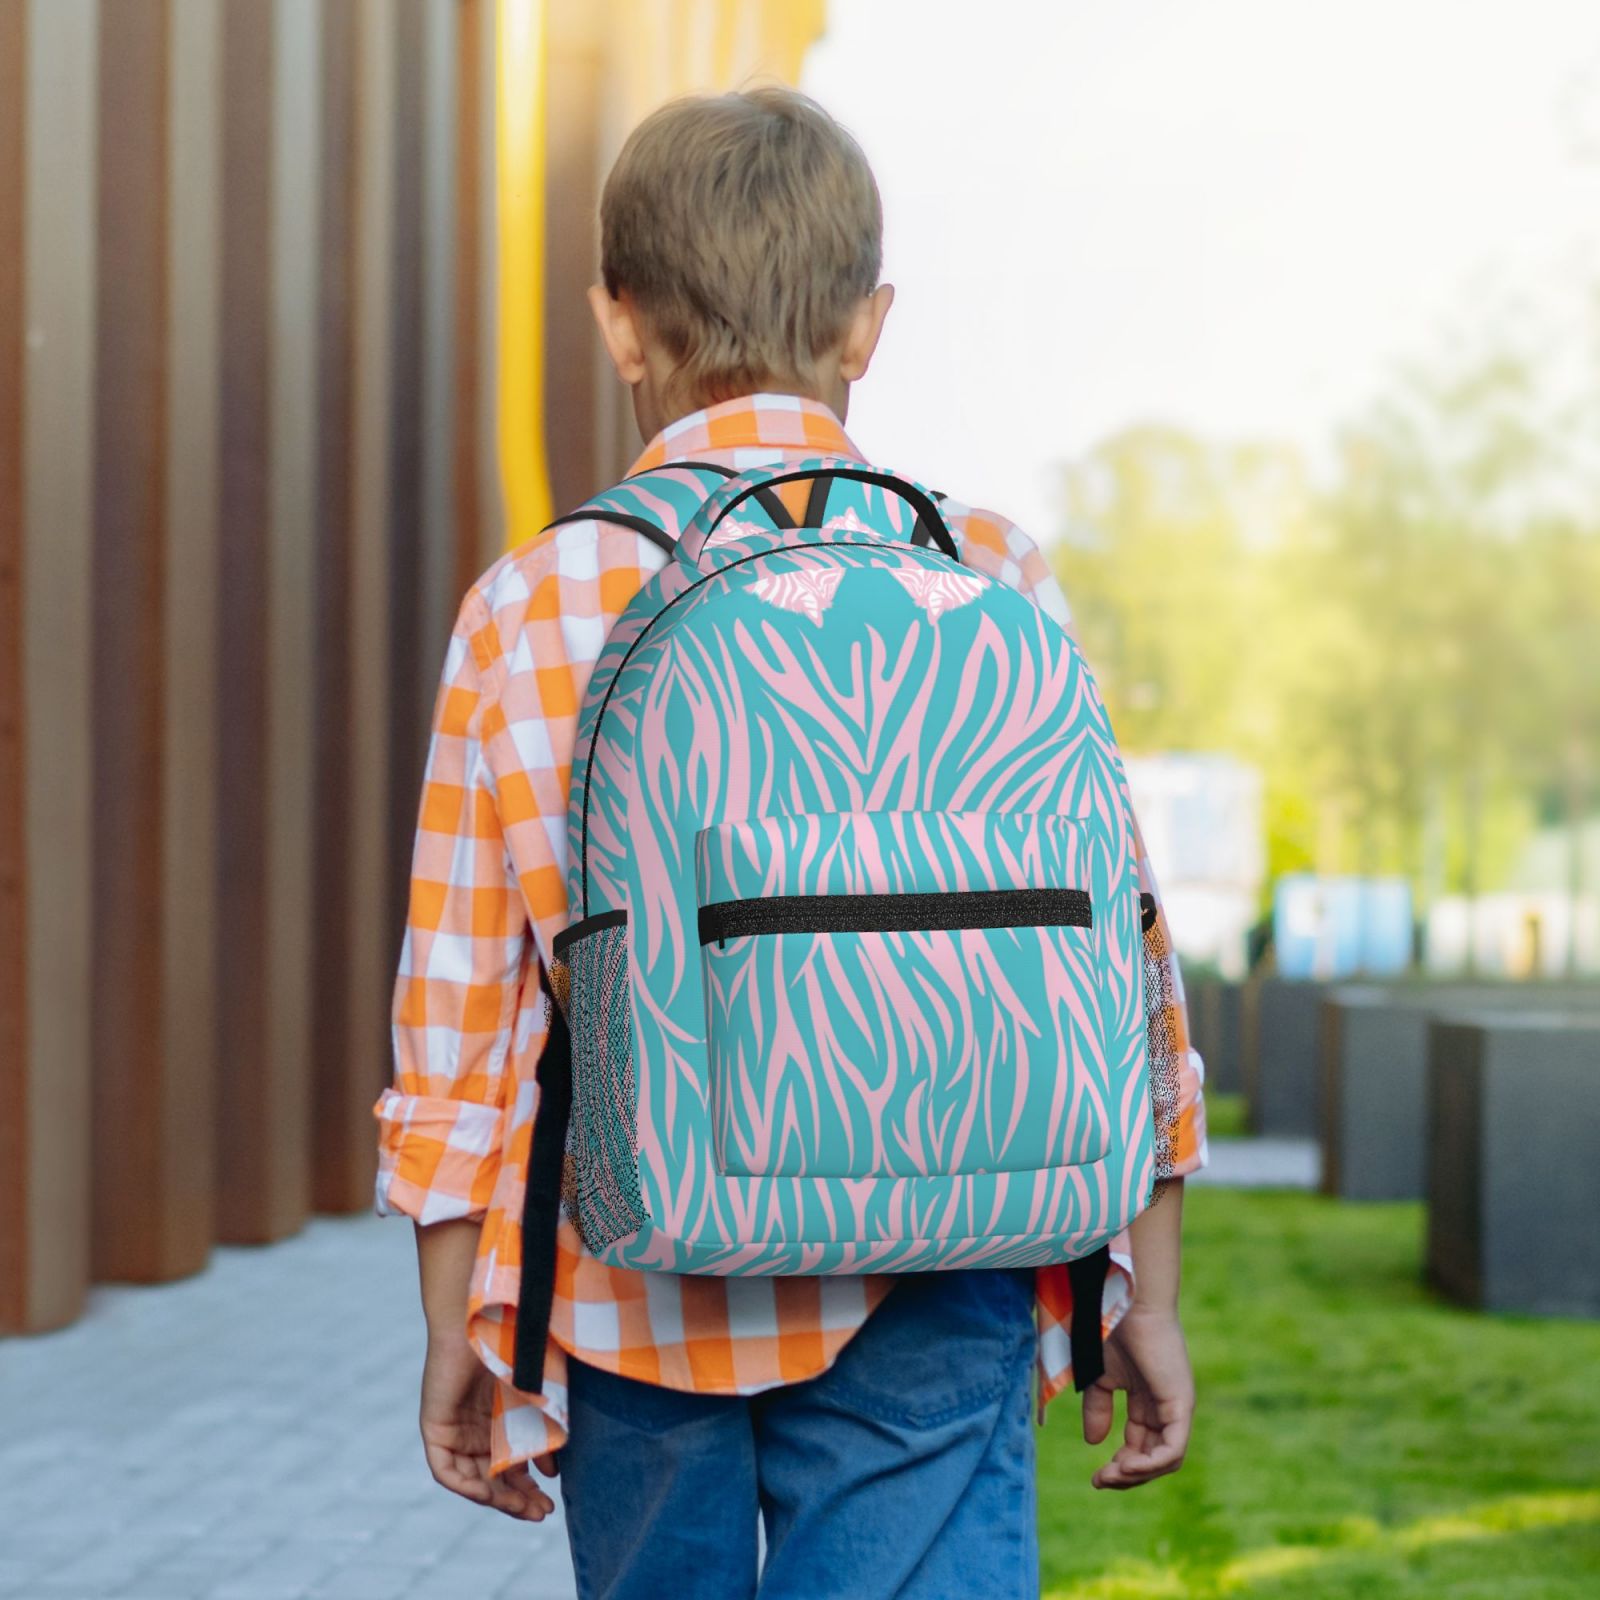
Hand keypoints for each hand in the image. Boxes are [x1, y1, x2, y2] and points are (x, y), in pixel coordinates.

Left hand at [419, 1330, 559, 1519]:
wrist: (487, 1314)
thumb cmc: (515, 1343)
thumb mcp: (537, 1395)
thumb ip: (544, 1430)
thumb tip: (554, 1472)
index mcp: (499, 1420)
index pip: (511, 1467)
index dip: (529, 1489)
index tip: (551, 1503)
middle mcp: (476, 1430)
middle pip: (493, 1478)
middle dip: (517, 1500)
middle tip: (542, 1513)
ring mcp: (455, 1430)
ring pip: (473, 1479)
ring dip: (496, 1498)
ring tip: (525, 1508)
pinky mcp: (435, 1427)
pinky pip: (446, 1471)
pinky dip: (466, 1485)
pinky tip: (489, 1494)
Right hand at [1081, 1304, 1193, 1489]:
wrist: (1126, 1303)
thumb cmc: (1112, 1330)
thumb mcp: (1099, 1378)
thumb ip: (1098, 1408)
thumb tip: (1094, 1443)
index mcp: (1149, 1402)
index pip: (1140, 1446)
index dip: (1120, 1466)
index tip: (1096, 1477)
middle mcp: (1167, 1408)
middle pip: (1154, 1459)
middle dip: (1127, 1476)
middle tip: (1101, 1481)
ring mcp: (1177, 1407)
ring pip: (1166, 1460)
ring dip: (1138, 1474)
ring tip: (1111, 1474)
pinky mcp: (1182, 1405)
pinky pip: (1174, 1449)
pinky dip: (1152, 1463)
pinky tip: (1127, 1466)